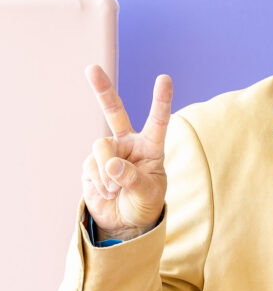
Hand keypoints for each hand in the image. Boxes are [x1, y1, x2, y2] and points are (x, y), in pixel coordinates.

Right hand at [81, 65, 172, 239]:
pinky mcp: (91, 163)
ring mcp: (108, 152)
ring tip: (116, 189)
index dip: (160, 100)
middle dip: (102, 90)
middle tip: (91, 69)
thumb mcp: (147, 195)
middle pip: (114, 112)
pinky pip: (92, 165)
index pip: (158, 121)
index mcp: (150, 147)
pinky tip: (107, 191)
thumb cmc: (144, 204)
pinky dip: (100, 181)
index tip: (164, 78)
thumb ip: (133, 179)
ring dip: (108, 171)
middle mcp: (128, 144)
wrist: (124, 222)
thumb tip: (111, 166)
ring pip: (102, 146)